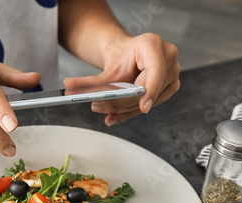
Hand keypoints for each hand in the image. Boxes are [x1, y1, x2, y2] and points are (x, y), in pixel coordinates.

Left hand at [63, 33, 179, 125]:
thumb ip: (92, 81)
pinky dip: (129, 112)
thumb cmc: (120, 57)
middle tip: (97, 106)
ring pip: (148, 101)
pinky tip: (113, 118)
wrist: (128, 54)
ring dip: (123, 109)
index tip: (143, 106)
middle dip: (121, 103)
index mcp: (153, 45)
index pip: (155, 71)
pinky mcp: (169, 88)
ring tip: (101, 110)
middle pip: (147, 90)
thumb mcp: (107, 67)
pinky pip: (150, 105)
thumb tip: (69, 88)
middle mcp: (168, 57)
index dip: (149, 90)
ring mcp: (173, 73)